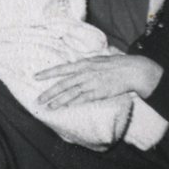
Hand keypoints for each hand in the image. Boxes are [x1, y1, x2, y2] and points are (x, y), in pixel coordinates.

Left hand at [34, 54, 162, 108]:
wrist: (132, 70)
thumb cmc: (115, 64)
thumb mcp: (97, 60)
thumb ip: (84, 64)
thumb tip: (73, 67)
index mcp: (83, 64)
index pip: (61, 69)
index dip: (47, 73)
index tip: (36, 77)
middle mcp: (85, 73)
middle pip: (63, 84)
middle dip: (49, 92)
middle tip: (38, 99)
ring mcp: (91, 84)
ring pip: (71, 94)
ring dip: (59, 101)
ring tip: (49, 107)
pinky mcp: (99, 93)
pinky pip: (83, 100)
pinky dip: (74, 104)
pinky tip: (66, 108)